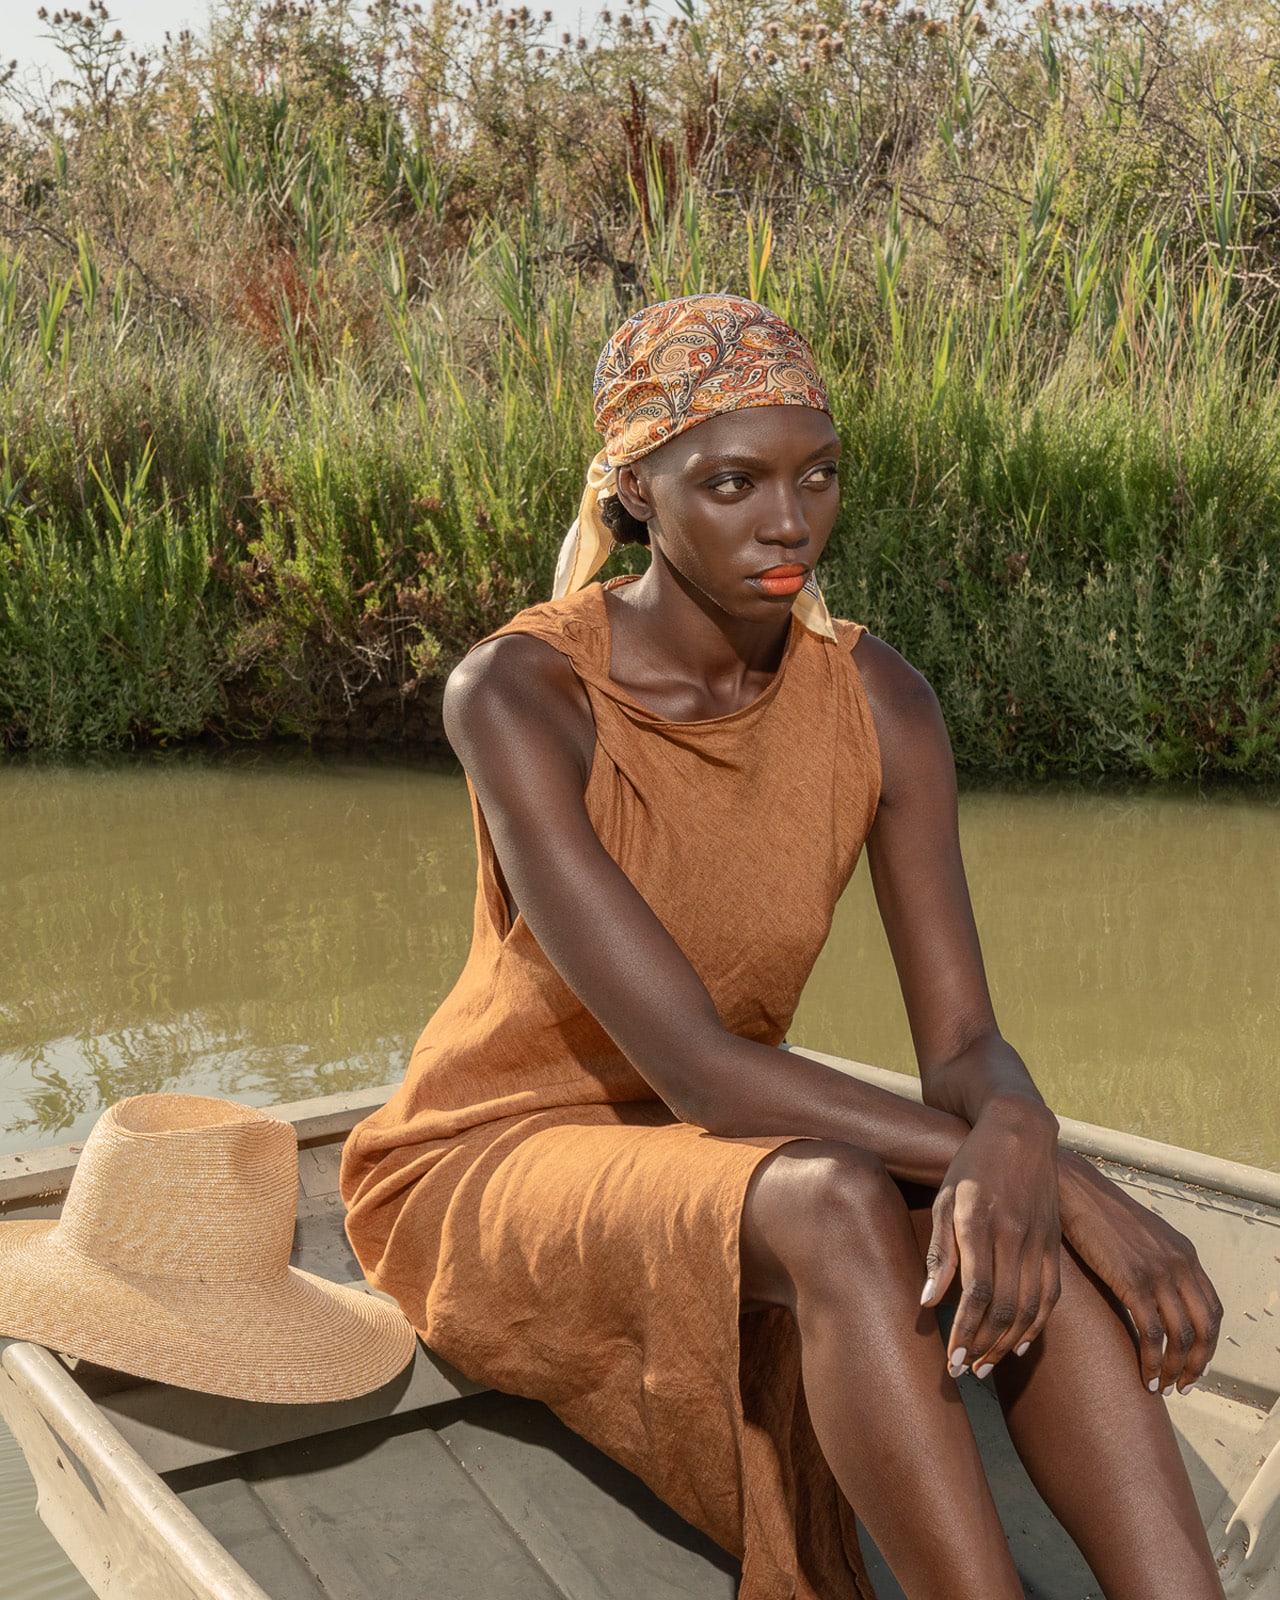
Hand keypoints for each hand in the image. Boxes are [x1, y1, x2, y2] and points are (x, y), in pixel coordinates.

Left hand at [921, 1098, 1062, 1377]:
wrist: (1020, 1130)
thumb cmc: (971, 1164)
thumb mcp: (946, 1198)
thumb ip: (940, 1252)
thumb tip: (928, 1302)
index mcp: (980, 1223)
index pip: (976, 1293)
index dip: (965, 1332)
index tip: (951, 1361)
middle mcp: (1013, 1234)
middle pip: (1004, 1308)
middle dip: (984, 1347)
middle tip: (966, 1372)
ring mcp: (1039, 1240)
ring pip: (1030, 1308)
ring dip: (1008, 1344)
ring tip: (987, 1366)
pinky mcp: (1055, 1243)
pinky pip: (1051, 1295)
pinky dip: (1037, 1325)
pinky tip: (1020, 1344)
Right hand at [1057, 1151, 1222, 1394]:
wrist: (1072, 1189)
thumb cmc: (1096, 1213)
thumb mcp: (1139, 1235)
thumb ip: (1154, 1262)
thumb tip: (1151, 1296)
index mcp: (1184, 1253)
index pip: (1212, 1309)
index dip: (1209, 1344)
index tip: (1195, 1366)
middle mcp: (1180, 1262)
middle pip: (1206, 1327)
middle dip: (1197, 1364)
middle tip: (1182, 1384)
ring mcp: (1158, 1270)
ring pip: (1182, 1335)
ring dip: (1173, 1369)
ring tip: (1160, 1386)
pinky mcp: (1133, 1279)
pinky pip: (1153, 1332)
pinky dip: (1152, 1361)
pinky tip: (1143, 1375)